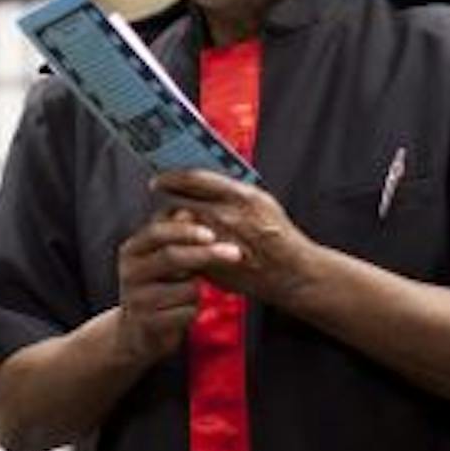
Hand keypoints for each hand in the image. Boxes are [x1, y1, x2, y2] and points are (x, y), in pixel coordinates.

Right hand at [111, 207, 214, 367]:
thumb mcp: (159, 256)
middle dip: (207, 254)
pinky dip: (195, 311)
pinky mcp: (149, 324)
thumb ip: (173, 233)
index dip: (185, 231)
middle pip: (172, 257)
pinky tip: (187, 311)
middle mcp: (129, 273)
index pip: (156, 232)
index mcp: (131, 250)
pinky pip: (187, 313)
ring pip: (186, 288)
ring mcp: (137, 300)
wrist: (137, 331)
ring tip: (194, 292)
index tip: (212, 232)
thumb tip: (189, 208)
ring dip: (201, 290)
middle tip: (236, 253)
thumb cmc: (157, 285)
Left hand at [148, 170, 324, 305]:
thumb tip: (198, 181)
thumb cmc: (278, 234)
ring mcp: (217, 242)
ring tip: (168, 224)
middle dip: (165, 203)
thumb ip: (231, 190)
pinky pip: (184, 251)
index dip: (171, 178)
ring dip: (169, 225)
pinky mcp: (212, 264)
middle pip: (179, 203)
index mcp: (240, 196)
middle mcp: (227, 216)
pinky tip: (179, 244)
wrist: (292, 272)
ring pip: (177, 228)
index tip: (159, 180)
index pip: (193, 179)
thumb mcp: (261, 201)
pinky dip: (178, 246)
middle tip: (157, 207)